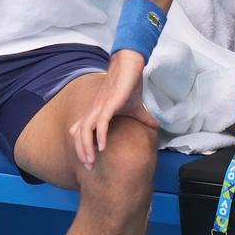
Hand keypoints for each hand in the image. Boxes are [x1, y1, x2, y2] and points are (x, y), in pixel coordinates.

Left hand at [69, 50, 158, 170]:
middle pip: (78, 135)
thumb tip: (156, 126)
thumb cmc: (129, 85)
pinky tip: (102, 148)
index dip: (82, 147)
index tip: (88, 162)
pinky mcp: (108, 103)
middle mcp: (94, 111)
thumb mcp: (136, 107)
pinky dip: (99, 135)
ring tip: (91, 162)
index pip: (81, 132)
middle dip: (81, 153)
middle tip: (88, 168)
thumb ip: (143, 119)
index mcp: (96, 113)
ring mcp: (99, 107)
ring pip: (85, 131)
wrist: (130, 66)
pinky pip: (100, 122)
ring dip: (86, 148)